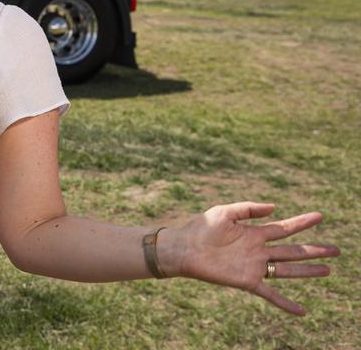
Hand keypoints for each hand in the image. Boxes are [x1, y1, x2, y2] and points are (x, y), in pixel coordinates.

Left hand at [163, 202, 339, 314]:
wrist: (183, 248)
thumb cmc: (200, 228)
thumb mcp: (224, 212)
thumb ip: (248, 209)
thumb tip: (274, 207)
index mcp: (254, 233)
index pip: (284, 228)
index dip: (302, 222)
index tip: (320, 216)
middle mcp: (258, 250)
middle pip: (292, 250)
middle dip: (314, 250)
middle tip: (336, 250)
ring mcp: (255, 266)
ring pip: (287, 269)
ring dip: (307, 271)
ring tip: (328, 270)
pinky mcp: (247, 281)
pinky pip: (270, 294)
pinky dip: (285, 303)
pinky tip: (302, 311)